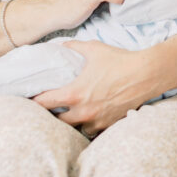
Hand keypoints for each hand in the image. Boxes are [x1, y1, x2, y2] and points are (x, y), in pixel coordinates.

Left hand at [33, 40, 152, 135]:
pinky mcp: (108, 124)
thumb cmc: (119, 60)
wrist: (146, 74)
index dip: (34, 101)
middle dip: (51, 115)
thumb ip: (74, 47)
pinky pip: (92, 131)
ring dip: (71, 122)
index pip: (43, 103)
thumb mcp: (94, 48)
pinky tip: (90, 116)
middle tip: (50, 108)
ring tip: (71, 114)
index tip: (30, 99)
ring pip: (74, 129)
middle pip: (55, 122)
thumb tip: (62, 45)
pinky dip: (89, 125)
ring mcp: (96, 121)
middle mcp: (82, 111)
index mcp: (74, 94)